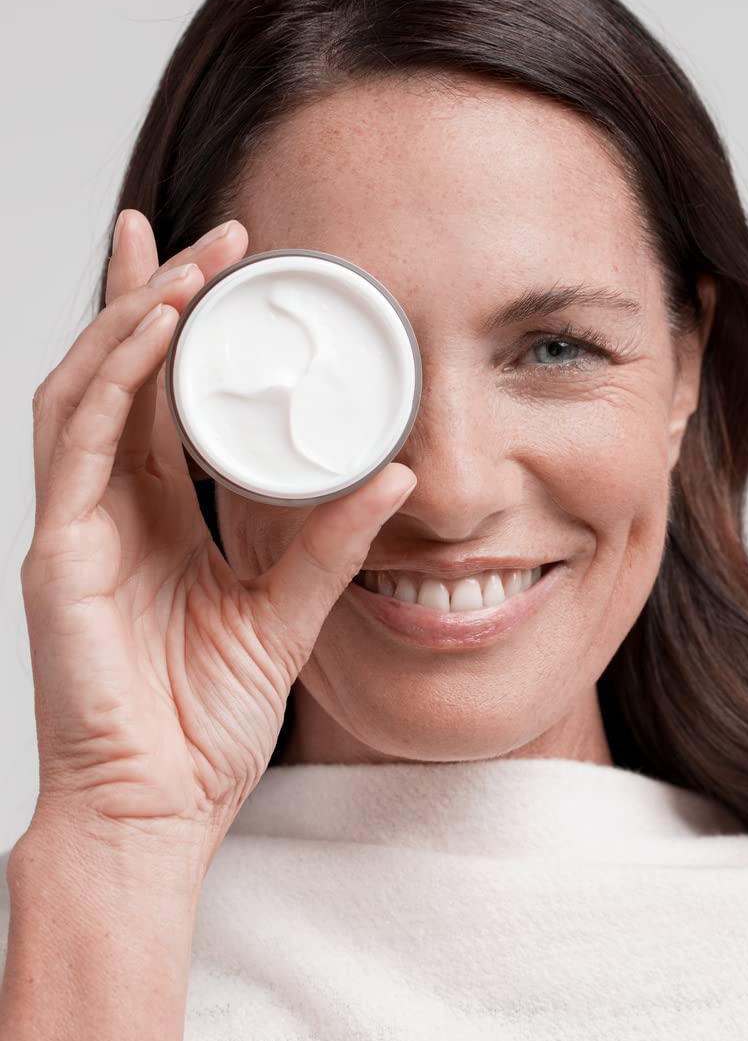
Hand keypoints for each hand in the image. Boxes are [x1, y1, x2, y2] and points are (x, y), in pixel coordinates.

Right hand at [20, 210, 415, 868]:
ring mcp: (75, 525)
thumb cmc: (208, 722)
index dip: (186, 329)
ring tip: (184, 262)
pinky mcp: (56, 552)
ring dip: (131, 318)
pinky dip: (112, 379)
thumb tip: (398, 477)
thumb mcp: (285, 613)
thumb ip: (331, 544)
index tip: (230, 268)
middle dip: (150, 294)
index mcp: (159, 516)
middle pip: (118, 373)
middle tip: (203, 233)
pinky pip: (77, 444)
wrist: (161, 807)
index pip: (163, 398)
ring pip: (87, 389)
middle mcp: (111, 507)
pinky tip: (150, 330)